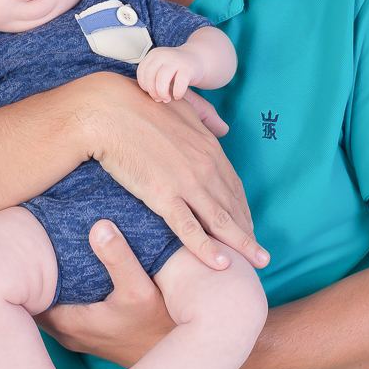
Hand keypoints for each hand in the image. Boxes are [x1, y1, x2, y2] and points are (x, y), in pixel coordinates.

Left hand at [36, 220, 174, 366]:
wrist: (175, 352)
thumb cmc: (157, 325)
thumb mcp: (140, 290)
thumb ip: (119, 258)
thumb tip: (100, 225)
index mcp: (69, 321)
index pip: (28, 294)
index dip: (26, 269)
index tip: (29, 243)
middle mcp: (67, 331)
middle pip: (34, 298)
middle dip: (33, 273)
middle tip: (34, 241)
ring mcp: (76, 333)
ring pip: (48, 303)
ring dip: (48, 282)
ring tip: (48, 250)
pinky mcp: (88, 331)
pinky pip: (62, 307)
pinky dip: (62, 290)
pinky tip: (72, 271)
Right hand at [80, 74, 267, 270]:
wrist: (109, 111)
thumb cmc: (140, 104)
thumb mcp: (182, 104)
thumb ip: (206, 115)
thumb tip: (224, 126)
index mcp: (209, 146)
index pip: (233, 185)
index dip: (242, 208)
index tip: (248, 225)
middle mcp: (205, 166)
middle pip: (232, 206)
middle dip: (248, 232)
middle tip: (259, 254)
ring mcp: (186, 182)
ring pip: (220, 221)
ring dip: (241, 244)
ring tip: (256, 263)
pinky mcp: (162, 196)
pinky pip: (189, 228)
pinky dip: (207, 248)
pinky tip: (222, 264)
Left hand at [137, 46, 202, 101]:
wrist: (197, 58)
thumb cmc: (176, 68)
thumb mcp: (161, 67)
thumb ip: (152, 78)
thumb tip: (150, 96)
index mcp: (154, 54)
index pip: (142, 72)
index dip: (145, 86)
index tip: (152, 93)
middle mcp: (163, 55)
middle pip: (149, 76)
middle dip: (152, 91)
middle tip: (159, 99)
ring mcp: (176, 60)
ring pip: (161, 79)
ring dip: (162, 93)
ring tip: (167, 99)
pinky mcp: (188, 68)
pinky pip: (179, 83)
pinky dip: (177, 93)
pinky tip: (178, 96)